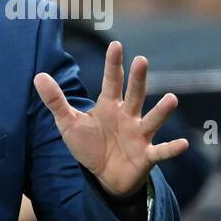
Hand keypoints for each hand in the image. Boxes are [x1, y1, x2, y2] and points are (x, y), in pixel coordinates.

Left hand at [33, 40, 188, 197]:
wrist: (104, 175)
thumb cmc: (89, 145)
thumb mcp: (68, 123)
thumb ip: (55, 101)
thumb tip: (38, 76)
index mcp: (109, 106)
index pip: (111, 81)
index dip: (113, 64)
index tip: (116, 45)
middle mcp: (128, 116)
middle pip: (134, 94)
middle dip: (138, 79)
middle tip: (141, 60)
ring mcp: (139, 135)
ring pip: (152, 120)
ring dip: (162, 111)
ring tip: (172, 99)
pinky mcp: (146, 155)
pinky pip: (161, 151)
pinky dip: (171, 148)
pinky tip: (182, 144)